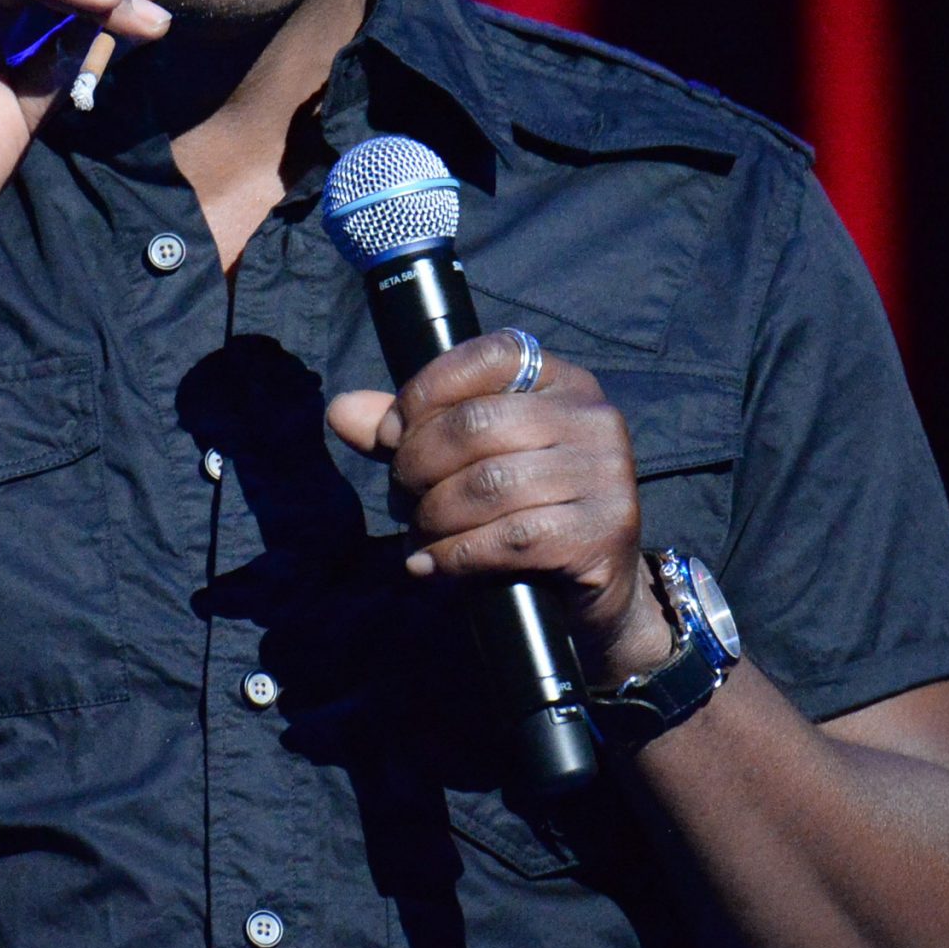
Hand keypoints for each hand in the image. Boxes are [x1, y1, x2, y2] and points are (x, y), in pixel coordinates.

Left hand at [325, 332, 667, 679]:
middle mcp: (593, 418)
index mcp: (562, 381)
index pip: (487, 358)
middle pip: (478, 424)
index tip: (390, 435)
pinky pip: (509, 539)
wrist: (592, 590)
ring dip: (434, 516)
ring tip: (417, 535)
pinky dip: (454, 555)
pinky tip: (430, 565)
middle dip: (418, 464)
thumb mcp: (466, 461)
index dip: (425, 392)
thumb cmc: (522, 510)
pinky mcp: (603, 534)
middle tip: (400, 496)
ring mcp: (607, 475)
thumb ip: (409, 432)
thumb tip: (341, 412)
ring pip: (490, 485)